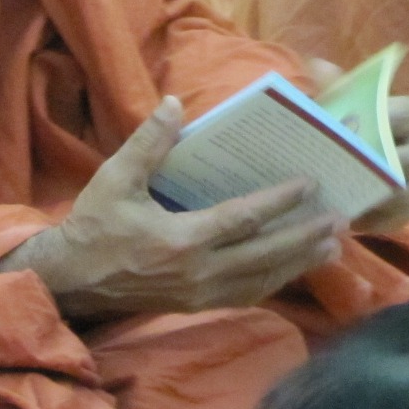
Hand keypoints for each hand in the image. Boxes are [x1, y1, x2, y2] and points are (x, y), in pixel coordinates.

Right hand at [0, 97, 346, 318]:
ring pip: (261, 281)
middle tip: (340, 220)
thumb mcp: (115, 179)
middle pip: (264, 256)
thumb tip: (174, 103)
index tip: (309, 184)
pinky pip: (246, 296)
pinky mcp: (197, 305)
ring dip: (298, 264)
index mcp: (180, 240)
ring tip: (333, 248)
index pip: (242, 220)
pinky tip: (293, 270)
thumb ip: (148, 143)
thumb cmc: (93, 227)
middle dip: (304, 238)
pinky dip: (275, 282)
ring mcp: (200, 295)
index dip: (279, 203)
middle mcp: (197, 273)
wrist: (69, 282)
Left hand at [304, 57, 408, 233]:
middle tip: (342, 164)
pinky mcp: (405, 214)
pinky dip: (367, 219)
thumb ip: (334, 87)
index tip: (361, 124)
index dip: (389, 117)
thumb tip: (317, 64)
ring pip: (400, 192)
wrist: (361, 160)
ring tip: (338, 192)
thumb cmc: (355, 127)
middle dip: (377, 161)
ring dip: (371, 193)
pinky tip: (341, 216)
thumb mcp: (344, 104)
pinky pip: (390, 219)